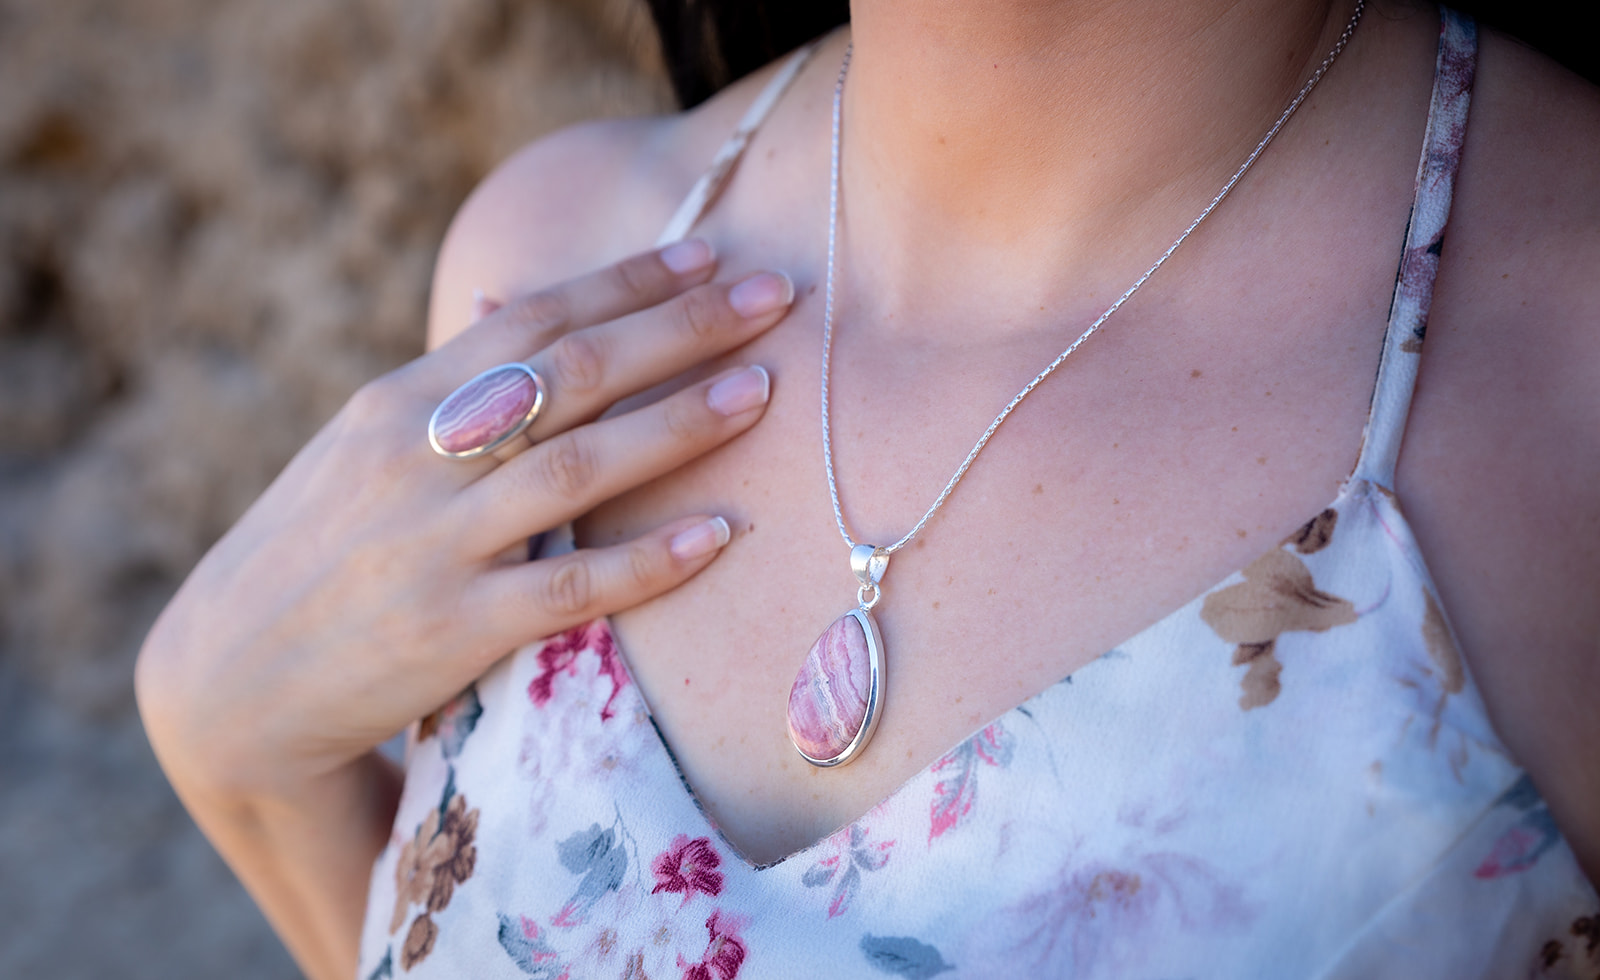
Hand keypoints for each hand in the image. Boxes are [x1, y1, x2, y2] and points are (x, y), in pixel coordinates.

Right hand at [135, 239, 791, 802]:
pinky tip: (716, 536)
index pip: (534, 318)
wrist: (232, 679)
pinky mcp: (454, 629)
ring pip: (578, 468)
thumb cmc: (319, 551)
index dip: (628, 283)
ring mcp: (437, 542)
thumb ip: (448, 381)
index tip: (709, 254)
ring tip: (762, 391)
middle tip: (772, 295)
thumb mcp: (363, 447)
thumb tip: (511, 296)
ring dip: (677, 424)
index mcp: (401, 400)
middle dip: (680, 328)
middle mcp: (420, 455)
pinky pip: (569, 587)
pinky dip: (645, 560)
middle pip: (571, 373)